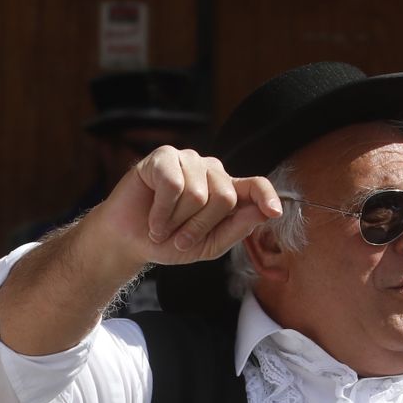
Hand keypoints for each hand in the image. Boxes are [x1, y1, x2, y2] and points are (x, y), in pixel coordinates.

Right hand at [93, 146, 281, 271]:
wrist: (128, 241)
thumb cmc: (168, 241)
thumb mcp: (207, 246)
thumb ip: (235, 230)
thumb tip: (261, 212)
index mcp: (226, 191)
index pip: (254, 185)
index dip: (266, 195)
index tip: (274, 211)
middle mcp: (211, 171)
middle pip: (225, 197)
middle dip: (200, 226)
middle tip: (179, 237)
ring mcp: (188, 160)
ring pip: (198, 193)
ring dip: (177, 220)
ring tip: (163, 226)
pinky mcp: (164, 157)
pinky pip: (173, 184)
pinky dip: (161, 210)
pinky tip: (153, 216)